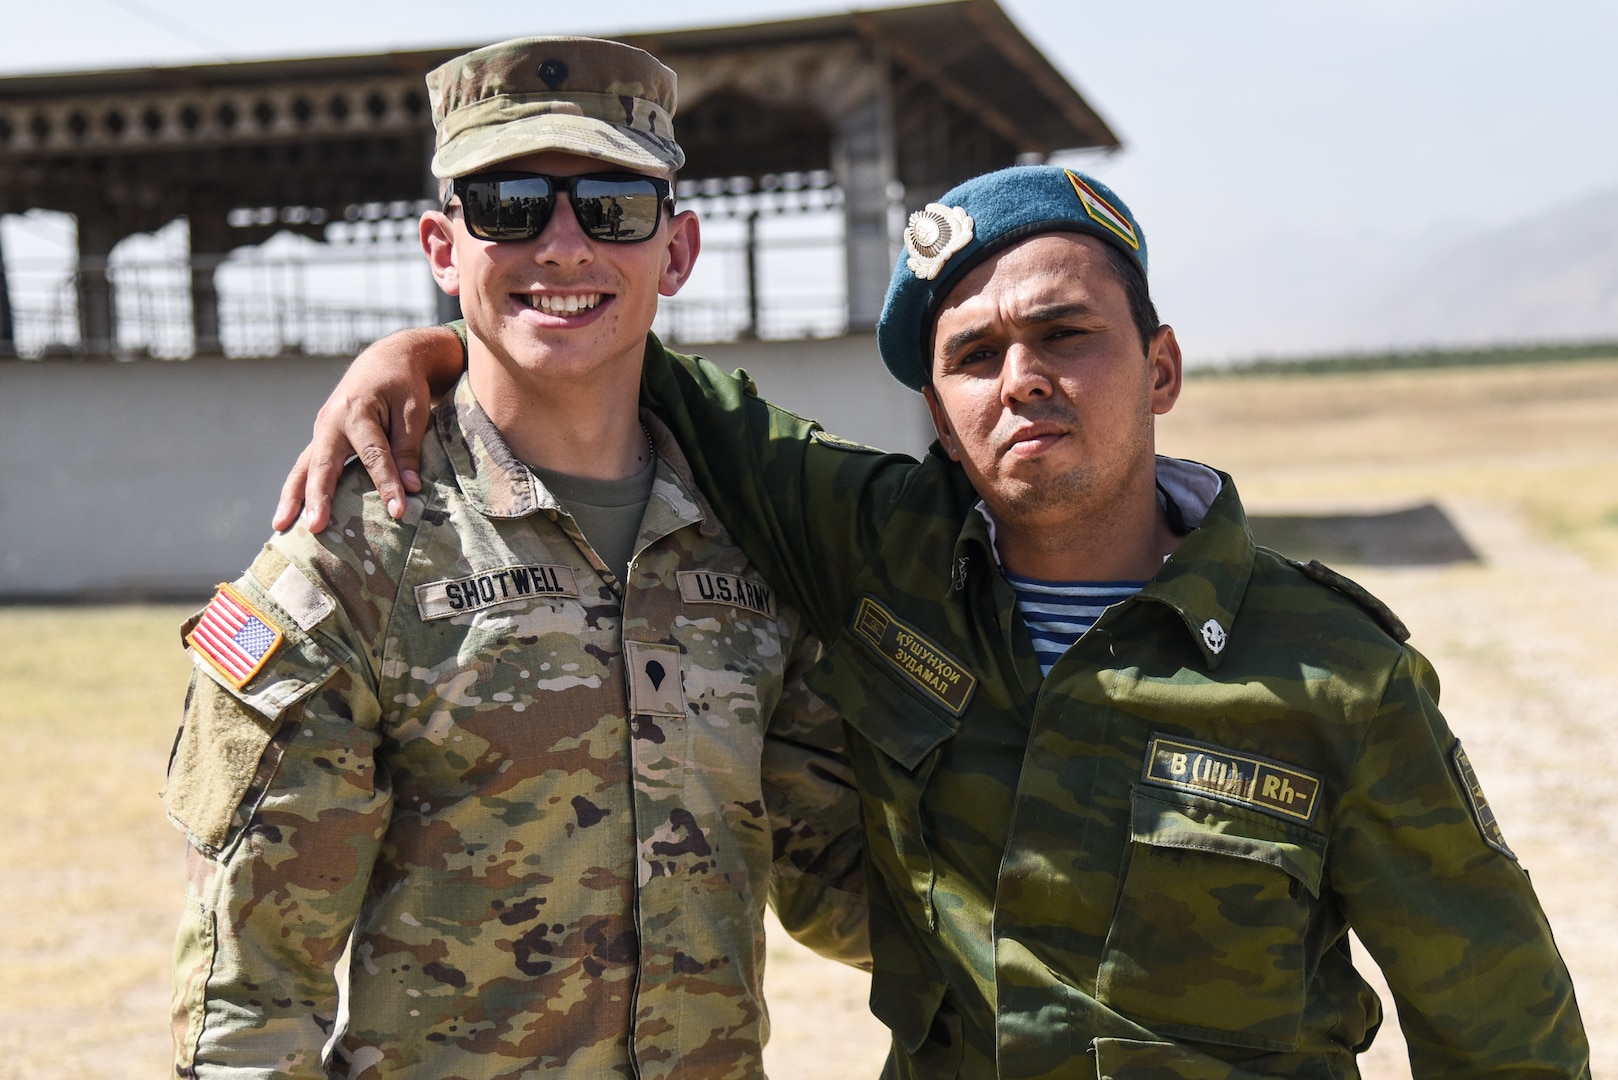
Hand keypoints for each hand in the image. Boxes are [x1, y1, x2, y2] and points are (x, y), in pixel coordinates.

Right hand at [273, 326, 464, 532]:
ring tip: (281, 527)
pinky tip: (290, 515)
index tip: (398, 512)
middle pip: (323, 464)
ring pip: (303, 467)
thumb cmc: (404, 386)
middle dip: (318, 497)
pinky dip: (297, 491)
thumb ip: (408, 449)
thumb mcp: (414, 412)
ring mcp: (322, 430)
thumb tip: (411, 489)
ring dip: (292, 498)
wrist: (385, 361)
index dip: (387, 484)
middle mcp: (331, 422)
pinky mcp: (321, 439)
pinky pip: (306, 467)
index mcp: (357, 410)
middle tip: (315, 527)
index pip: (373, 455)